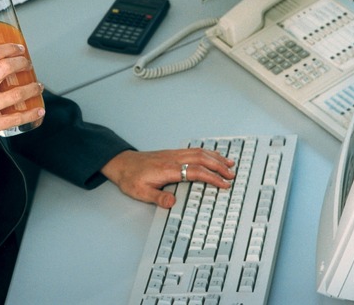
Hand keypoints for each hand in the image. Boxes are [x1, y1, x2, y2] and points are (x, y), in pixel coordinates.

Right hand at [0, 43, 44, 161]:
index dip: (10, 48)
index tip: (19, 49)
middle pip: (7, 68)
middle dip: (23, 63)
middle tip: (29, 65)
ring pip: (17, 93)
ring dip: (32, 88)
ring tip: (38, 86)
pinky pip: (17, 118)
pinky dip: (31, 114)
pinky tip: (38, 110)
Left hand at [101, 148, 234, 208]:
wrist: (121, 163)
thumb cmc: (131, 178)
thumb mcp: (140, 193)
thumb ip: (157, 198)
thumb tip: (172, 203)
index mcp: (168, 169)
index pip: (195, 172)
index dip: (212, 178)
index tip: (223, 184)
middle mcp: (173, 159)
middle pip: (201, 159)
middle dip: (219, 167)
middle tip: (232, 175)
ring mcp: (173, 154)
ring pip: (199, 152)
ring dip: (215, 157)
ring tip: (229, 164)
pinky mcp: (172, 153)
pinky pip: (193, 150)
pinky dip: (207, 152)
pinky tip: (213, 156)